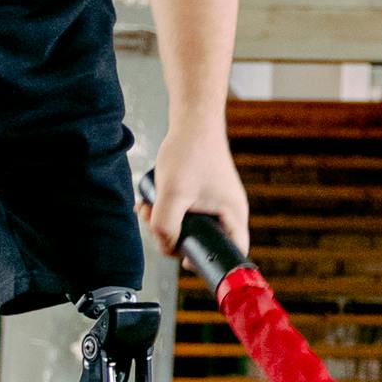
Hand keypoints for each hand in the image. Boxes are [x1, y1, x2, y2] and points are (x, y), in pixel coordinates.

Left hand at [143, 116, 248, 258]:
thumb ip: (165, 226)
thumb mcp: (172, 193)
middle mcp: (228, 211)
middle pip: (202, 242)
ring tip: (148, 206)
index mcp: (233, 215)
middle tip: (153, 223)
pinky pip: (185, 212)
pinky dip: (167, 209)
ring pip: (189, 227)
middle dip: (172, 237)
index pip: (232, 253)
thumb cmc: (191, 151)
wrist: (192, 119)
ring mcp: (216, 202)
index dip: (210, 262)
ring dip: (164, 222)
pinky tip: (151, 199)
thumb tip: (164, 245)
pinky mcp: (203, 193)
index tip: (185, 259)